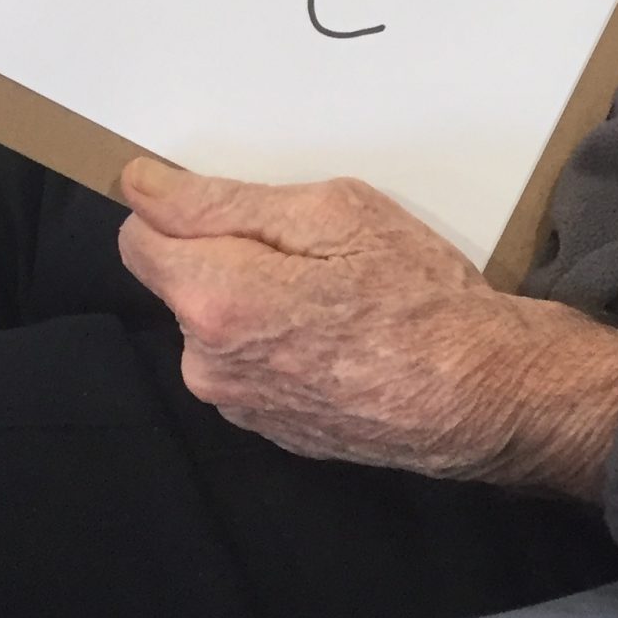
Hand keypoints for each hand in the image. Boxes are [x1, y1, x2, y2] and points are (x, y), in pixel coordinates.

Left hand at [118, 158, 617, 496]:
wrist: (479, 393)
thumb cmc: (419, 294)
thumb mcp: (337, 211)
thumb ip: (229, 202)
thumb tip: (147, 190)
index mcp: (215, 299)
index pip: (139, 237)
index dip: (171, 204)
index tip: (212, 189)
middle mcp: (206, 362)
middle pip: (182, 278)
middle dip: (225, 249)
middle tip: (310, 242)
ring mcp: (237, 403)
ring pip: (217, 320)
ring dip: (254, 296)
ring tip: (333, 290)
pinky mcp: (267, 427)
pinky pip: (249, 361)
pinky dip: (278, 338)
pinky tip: (338, 333)